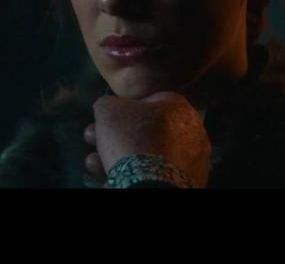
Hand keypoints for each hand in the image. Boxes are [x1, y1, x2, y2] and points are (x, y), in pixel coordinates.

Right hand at [84, 91, 210, 187]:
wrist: (150, 183)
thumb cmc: (132, 138)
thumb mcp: (108, 109)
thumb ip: (108, 104)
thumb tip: (108, 107)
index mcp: (179, 107)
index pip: (150, 100)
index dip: (123, 108)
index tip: (106, 119)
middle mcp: (191, 133)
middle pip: (145, 129)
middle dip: (115, 135)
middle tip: (93, 139)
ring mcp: (190, 161)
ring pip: (146, 154)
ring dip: (118, 155)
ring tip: (94, 162)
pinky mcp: (184, 183)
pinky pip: (153, 173)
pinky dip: (132, 173)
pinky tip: (109, 176)